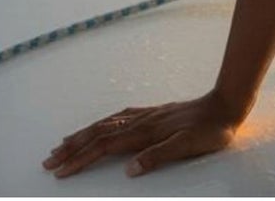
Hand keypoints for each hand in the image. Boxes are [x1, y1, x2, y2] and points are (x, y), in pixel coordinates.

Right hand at [42, 90, 242, 179]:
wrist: (227, 104)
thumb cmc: (210, 131)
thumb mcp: (187, 146)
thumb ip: (158, 157)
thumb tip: (129, 170)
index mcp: (145, 132)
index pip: (105, 146)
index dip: (81, 158)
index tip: (59, 170)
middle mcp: (141, 121)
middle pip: (99, 133)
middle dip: (73, 147)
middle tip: (48, 159)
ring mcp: (147, 115)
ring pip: (107, 124)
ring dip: (84, 134)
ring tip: (64, 143)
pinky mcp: (155, 113)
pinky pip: (120, 117)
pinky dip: (104, 123)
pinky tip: (102, 125)